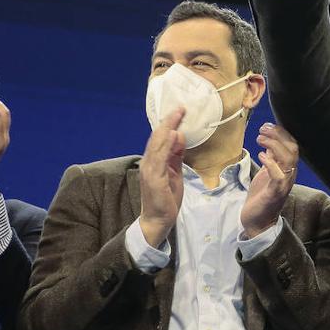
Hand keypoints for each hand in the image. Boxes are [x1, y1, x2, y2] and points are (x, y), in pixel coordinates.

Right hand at [138, 107, 186, 247]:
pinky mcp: (154, 180)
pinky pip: (160, 160)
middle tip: (180, 108)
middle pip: (158, 138)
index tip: (180, 111)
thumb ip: (176, 155)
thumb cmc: (166, 198)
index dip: (169, 124)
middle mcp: (149, 163)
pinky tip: (172, 136)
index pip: (161, 138)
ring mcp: (150, 171)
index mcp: (154, 161)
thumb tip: (179, 136)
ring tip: (176, 116)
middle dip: (169, 122)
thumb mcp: (175, 172)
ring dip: (167, 129)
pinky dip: (166, 147)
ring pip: (157, 145)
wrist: (158, 220)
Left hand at [241, 123, 298, 238]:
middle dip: (278, 135)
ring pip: (288, 159)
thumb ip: (271, 157)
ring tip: (259, 138)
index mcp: (288, 168)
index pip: (292, 145)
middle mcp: (290, 174)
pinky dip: (271, 163)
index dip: (282, 133)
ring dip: (273, 145)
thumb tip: (270, 140)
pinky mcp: (275, 193)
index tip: (267, 125)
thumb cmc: (261, 195)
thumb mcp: (266, 172)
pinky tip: (261, 155)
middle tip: (262, 128)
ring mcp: (284, 184)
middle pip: (292, 149)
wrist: (258, 220)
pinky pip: (279, 176)